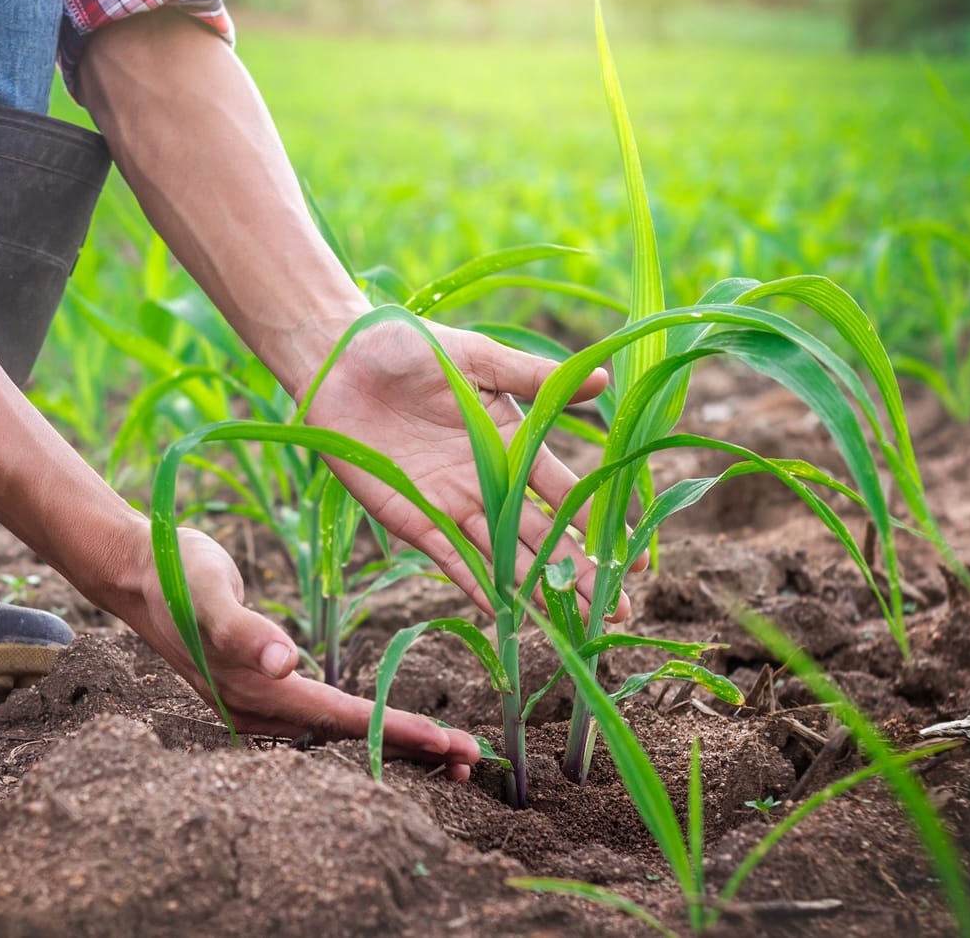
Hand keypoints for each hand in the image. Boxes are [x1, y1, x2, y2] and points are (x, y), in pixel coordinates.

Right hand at [106, 526, 480, 778]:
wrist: (134, 568)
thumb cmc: (175, 574)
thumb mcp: (207, 592)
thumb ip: (242, 628)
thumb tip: (283, 661)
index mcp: (254, 690)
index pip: (338, 720)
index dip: (393, 732)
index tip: (447, 745)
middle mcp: (257, 707)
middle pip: (342, 740)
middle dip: (406, 752)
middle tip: (469, 763)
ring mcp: (255, 702)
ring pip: (333, 735)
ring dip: (388, 744)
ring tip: (444, 756)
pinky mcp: (257, 688)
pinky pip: (318, 717)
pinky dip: (360, 725)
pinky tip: (382, 723)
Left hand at [304, 318, 636, 623]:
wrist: (339, 359)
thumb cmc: (407, 346)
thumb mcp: (479, 358)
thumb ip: (535, 377)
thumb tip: (605, 381)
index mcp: (508, 440)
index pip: (562, 490)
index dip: (595, 522)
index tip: (630, 555)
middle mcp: (485, 480)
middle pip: (541, 534)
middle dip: (579, 572)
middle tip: (618, 608)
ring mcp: (451, 503)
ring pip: (505, 555)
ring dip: (538, 588)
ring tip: (577, 622)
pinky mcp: (413, 517)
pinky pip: (451, 558)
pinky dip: (477, 586)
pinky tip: (507, 613)